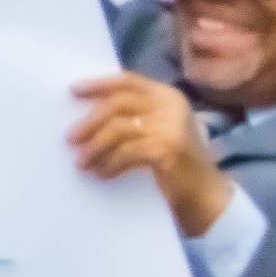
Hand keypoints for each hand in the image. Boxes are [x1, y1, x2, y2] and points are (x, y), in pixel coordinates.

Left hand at [68, 72, 233, 233]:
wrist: (205, 195)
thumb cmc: (174, 162)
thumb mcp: (156, 130)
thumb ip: (132, 116)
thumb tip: (85, 111)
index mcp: (167, 96)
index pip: (128, 81)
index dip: (98, 84)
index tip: (73, 90)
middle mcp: (172, 105)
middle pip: (117, 103)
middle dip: (89, 122)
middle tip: (70, 139)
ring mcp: (172, 126)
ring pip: (117, 129)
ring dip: (94, 147)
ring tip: (82, 162)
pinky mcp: (168, 149)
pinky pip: (125, 152)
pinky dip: (109, 163)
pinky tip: (102, 174)